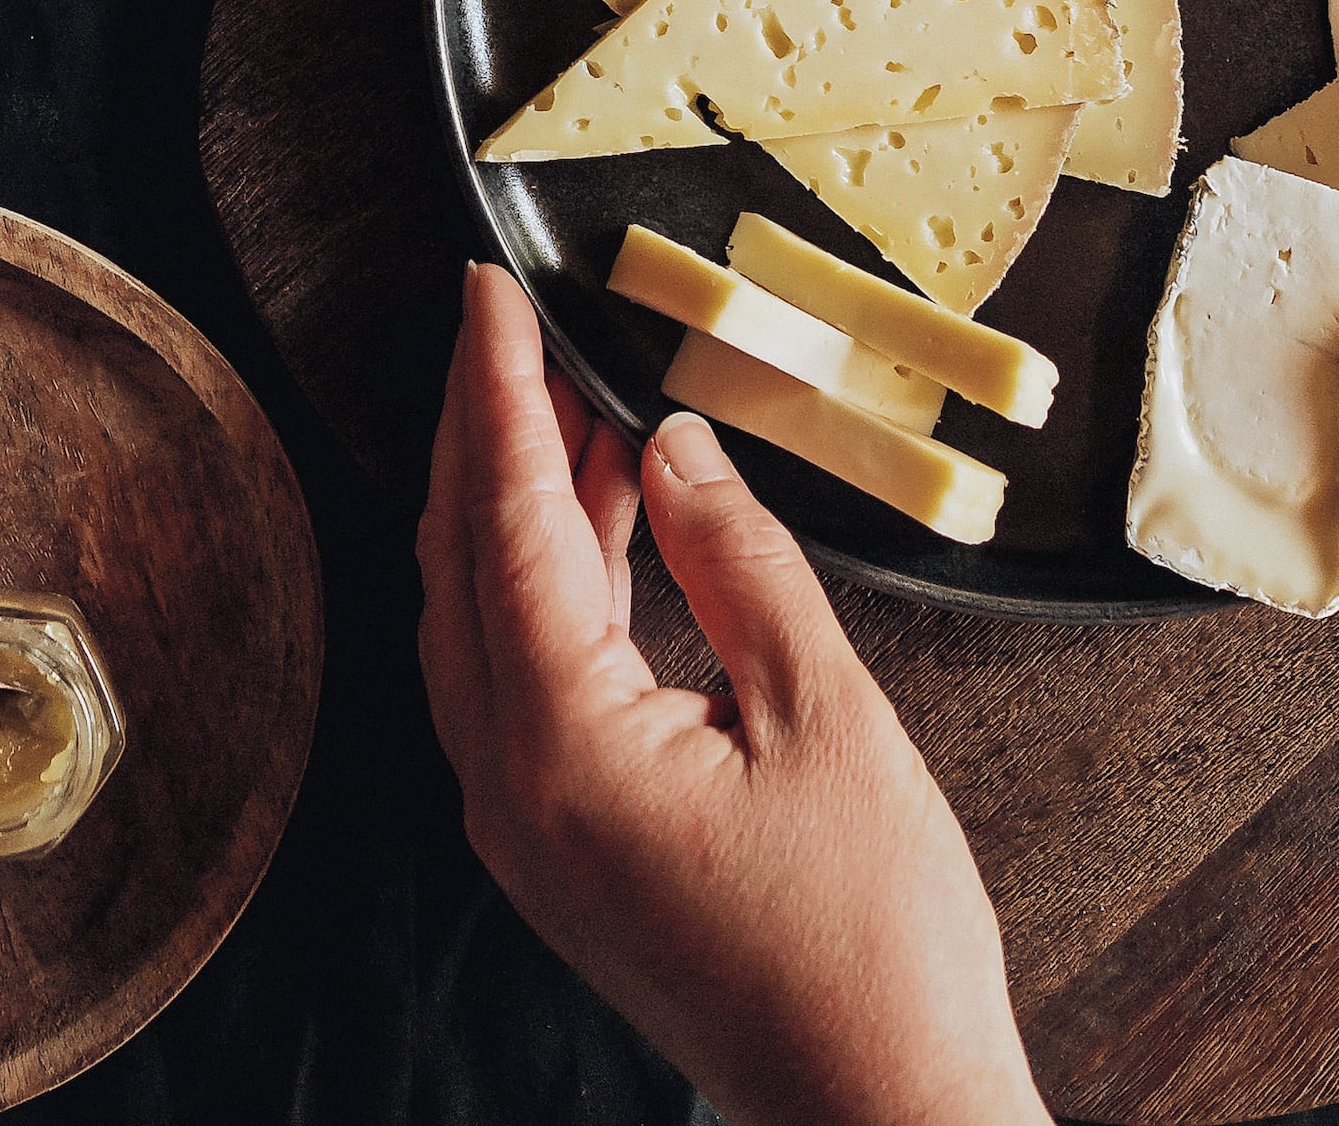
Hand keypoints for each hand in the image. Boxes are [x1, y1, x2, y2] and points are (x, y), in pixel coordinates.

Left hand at [415, 264, 1042, 1125]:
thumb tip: (675, 446)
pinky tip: (607, 524)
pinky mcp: (558, 847)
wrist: (875, 1110)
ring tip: (572, 400)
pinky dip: (550, 588)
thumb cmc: (872, 944)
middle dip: (482, 435)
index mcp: (560, 745)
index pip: (506, 523)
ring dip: (517, 508)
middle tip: (509, 326)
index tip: (485, 294)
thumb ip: (739, 564)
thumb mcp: (825, 718)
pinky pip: (519, 681)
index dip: (496, 393)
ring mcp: (523, 824)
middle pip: (462, 565)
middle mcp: (508, 785)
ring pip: (482, 621)